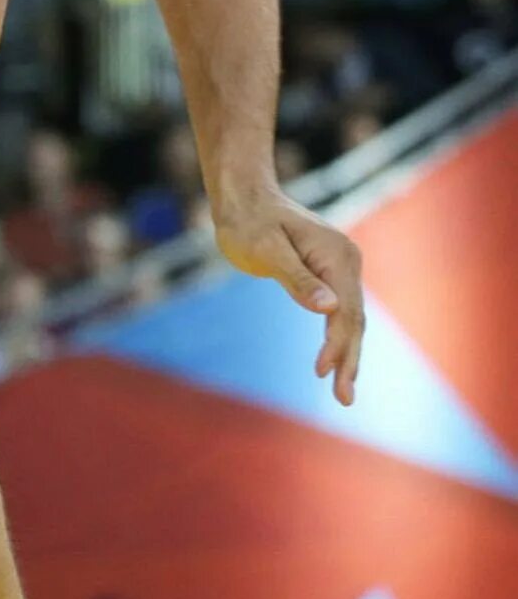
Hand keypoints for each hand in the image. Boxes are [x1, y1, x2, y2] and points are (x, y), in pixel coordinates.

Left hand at [212, 191, 365, 404]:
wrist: (243, 199)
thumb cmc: (248, 222)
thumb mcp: (265, 250)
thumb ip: (297, 279)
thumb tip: (329, 308)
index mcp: (337, 255)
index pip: (346, 309)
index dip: (337, 342)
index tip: (322, 371)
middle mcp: (346, 261)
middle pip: (355, 319)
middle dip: (349, 359)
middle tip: (344, 399)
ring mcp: (341, 269)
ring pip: (350, 319)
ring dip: (347, 354)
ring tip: (343, 393)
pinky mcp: (329, 275)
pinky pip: (339, 313)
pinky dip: (337, 339)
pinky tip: (331, 364)